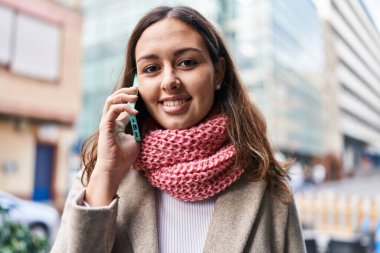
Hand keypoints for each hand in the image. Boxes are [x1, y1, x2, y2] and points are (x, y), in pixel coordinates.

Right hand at [85, 86, 139, 205]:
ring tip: (135, 95)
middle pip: (113, 99)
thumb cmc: (123, 157)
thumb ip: (138, 129)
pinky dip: (124, 107)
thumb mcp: (136, 140)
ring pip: (110, 100)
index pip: (120, 106)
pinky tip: (134, 112)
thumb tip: (146, 120)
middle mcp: (109, 121)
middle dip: (125, 91)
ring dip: (123, 95)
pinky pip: (113, 110)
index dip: (129, 98)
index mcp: (116, 124)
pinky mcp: (105, 126)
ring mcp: (106, 122)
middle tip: (137, 88)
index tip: (140, 94)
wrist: (114, 169)